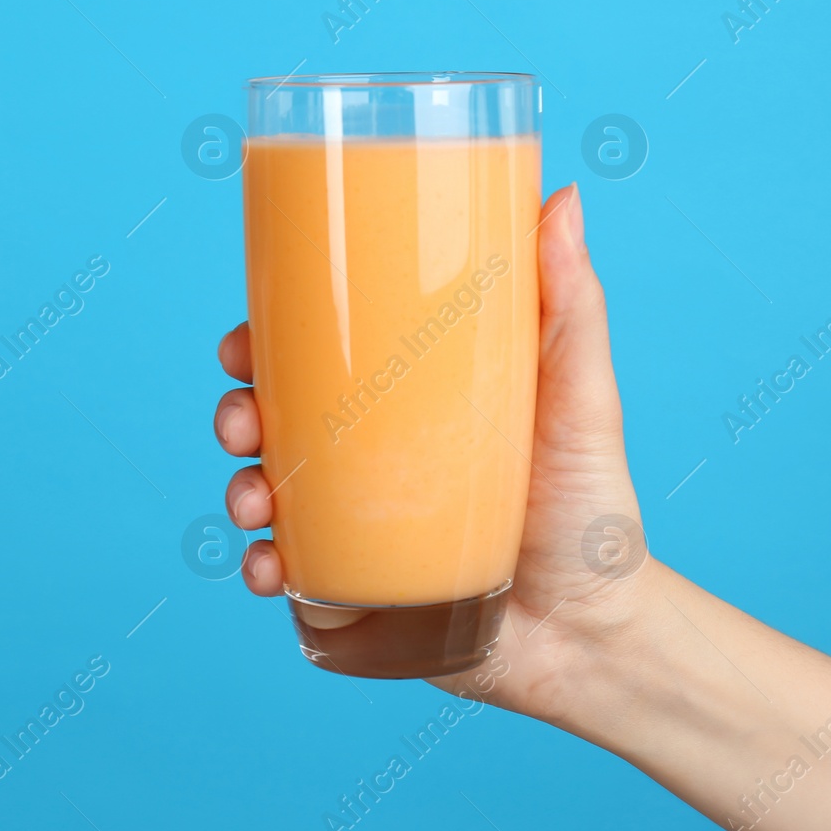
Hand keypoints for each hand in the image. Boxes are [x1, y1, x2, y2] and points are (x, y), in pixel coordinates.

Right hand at [212, 183, 659, 720]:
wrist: (594, 634)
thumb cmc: (591, 508)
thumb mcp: (581, 398)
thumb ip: (572, 305)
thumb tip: (562, 196)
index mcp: (413, 404)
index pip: (324, 358)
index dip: (269, 342)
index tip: (244, 337)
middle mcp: (377, 460)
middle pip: (278, 420)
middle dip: (237, 412)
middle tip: (239, 420)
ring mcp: (360, 526)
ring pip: (268, 492)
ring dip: (239, 488)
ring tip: (254, 501)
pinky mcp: (355, 591)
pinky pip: (288, 573)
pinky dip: (263, 567)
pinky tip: (269, 568)